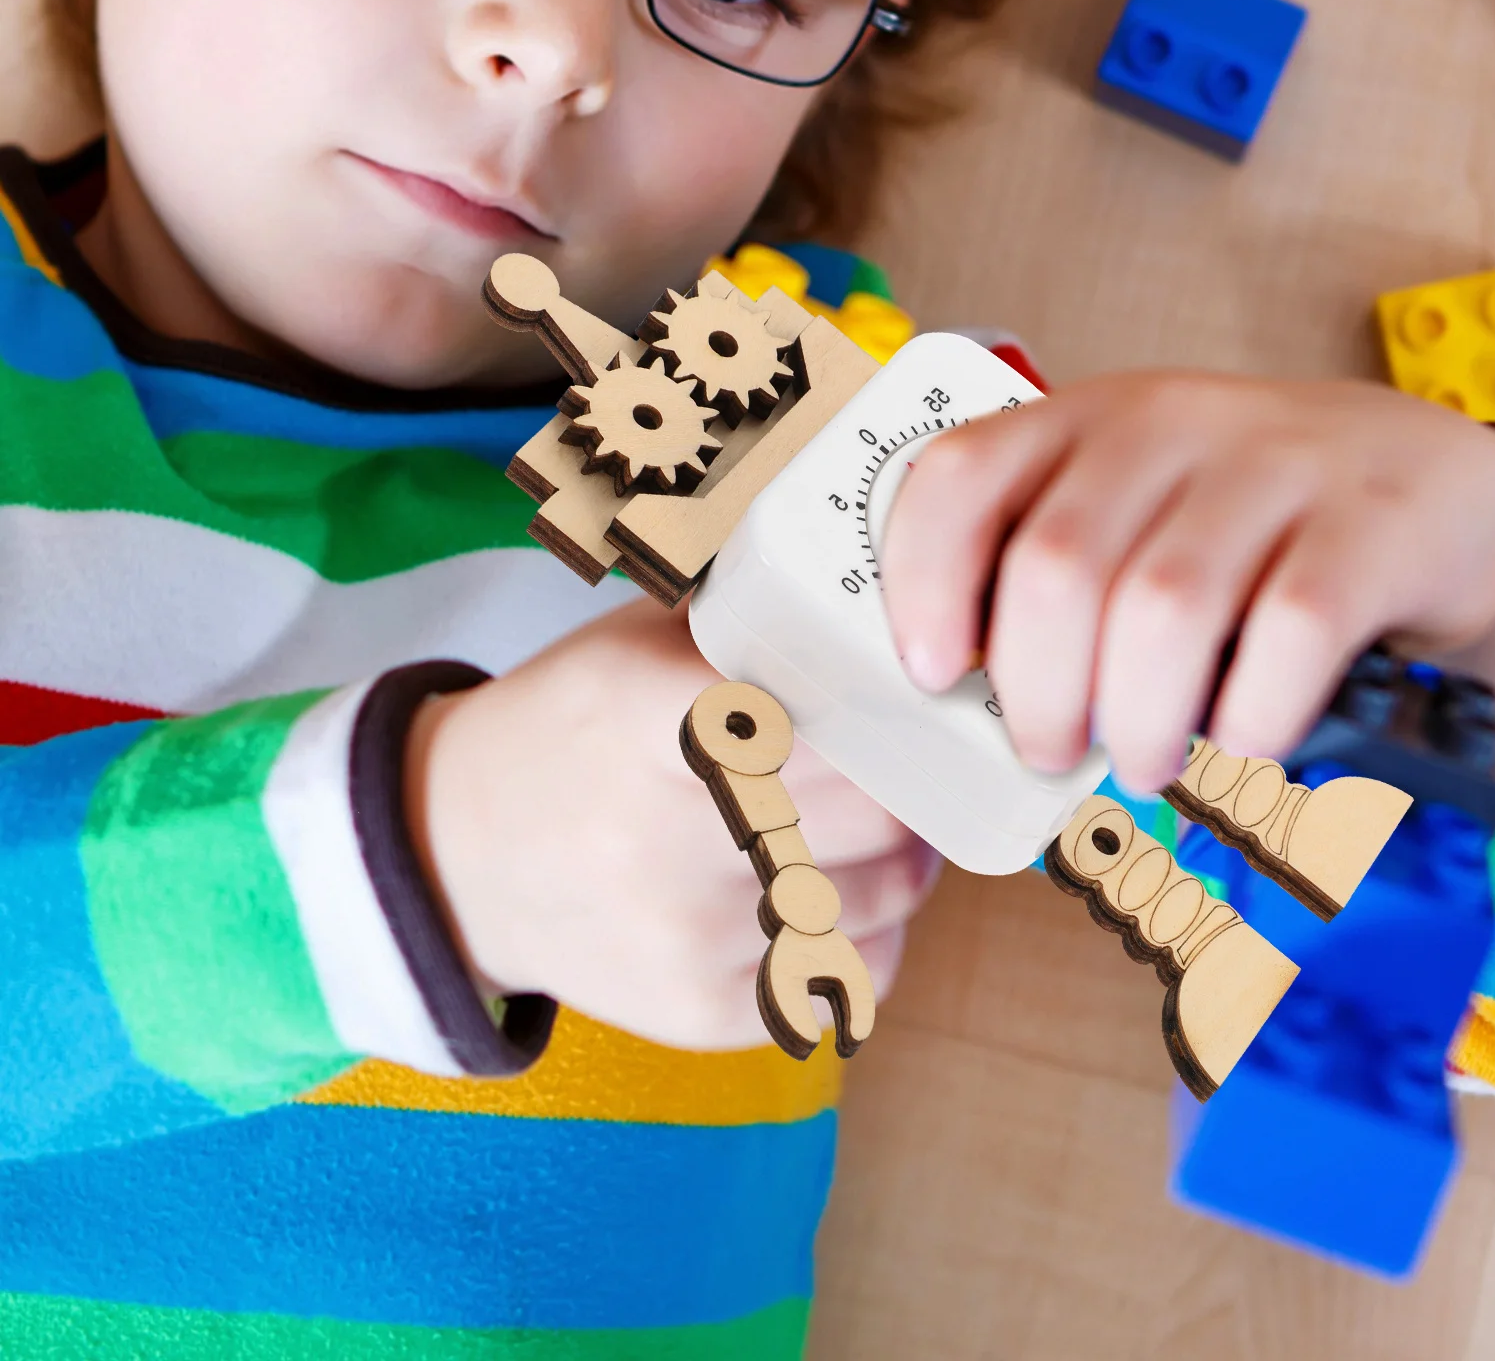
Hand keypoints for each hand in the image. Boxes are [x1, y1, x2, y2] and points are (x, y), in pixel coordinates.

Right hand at [404, 600, 938, 1049]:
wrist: (458, 859)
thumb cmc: (570, 732)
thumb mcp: (631, 646)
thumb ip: (743, 621)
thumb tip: (876, 606)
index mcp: (650, 721)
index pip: (831, 720)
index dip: (887, 710)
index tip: (904, 699)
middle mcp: (668, 838)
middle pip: (877, 813)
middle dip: (912, 783)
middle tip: (911, 762)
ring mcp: (688, 938)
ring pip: (885, 898)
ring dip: (903, 858)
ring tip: (874, 827)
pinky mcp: (703, 1012)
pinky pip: (853, 975)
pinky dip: (867, 934)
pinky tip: (828, 896)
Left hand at [881, 373, 1494, 791]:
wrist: (1431, 488)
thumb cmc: (1243, 529)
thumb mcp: (1134, 516)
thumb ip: (1053, 578)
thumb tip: (967, 704)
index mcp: (1084, 420)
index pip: (962, 474)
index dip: (923, 579)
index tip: (933, 672)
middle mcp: (1170, 423)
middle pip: (1058, 566)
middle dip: (1037, 689)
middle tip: (1047, 750)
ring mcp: (1276, 464)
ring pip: (1165, 606)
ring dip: (1137, 717)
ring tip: (1140, 763)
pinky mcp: (1373, 523)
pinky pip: (1293, 630)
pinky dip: (1251, 713)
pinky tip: (1241, 745)